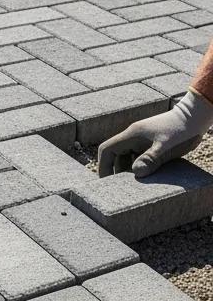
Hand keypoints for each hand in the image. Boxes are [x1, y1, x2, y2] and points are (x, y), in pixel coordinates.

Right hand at [97, 90, 212, 177]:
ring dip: (129, 169)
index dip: (103, 166)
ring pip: (128, 157)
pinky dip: (140, 166)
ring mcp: (142, 139)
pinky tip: (148, 174)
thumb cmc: (182, 129)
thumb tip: (136, 173)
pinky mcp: (151, 143)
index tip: (106, 181)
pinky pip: (139, 156)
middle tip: (121, 186)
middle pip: (115, 155)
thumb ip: (150, 159)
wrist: (197, 115)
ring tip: (135, 182)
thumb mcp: (166, 146)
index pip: (107, 150)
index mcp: (131, 135)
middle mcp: (133, 137)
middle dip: (116, 171)